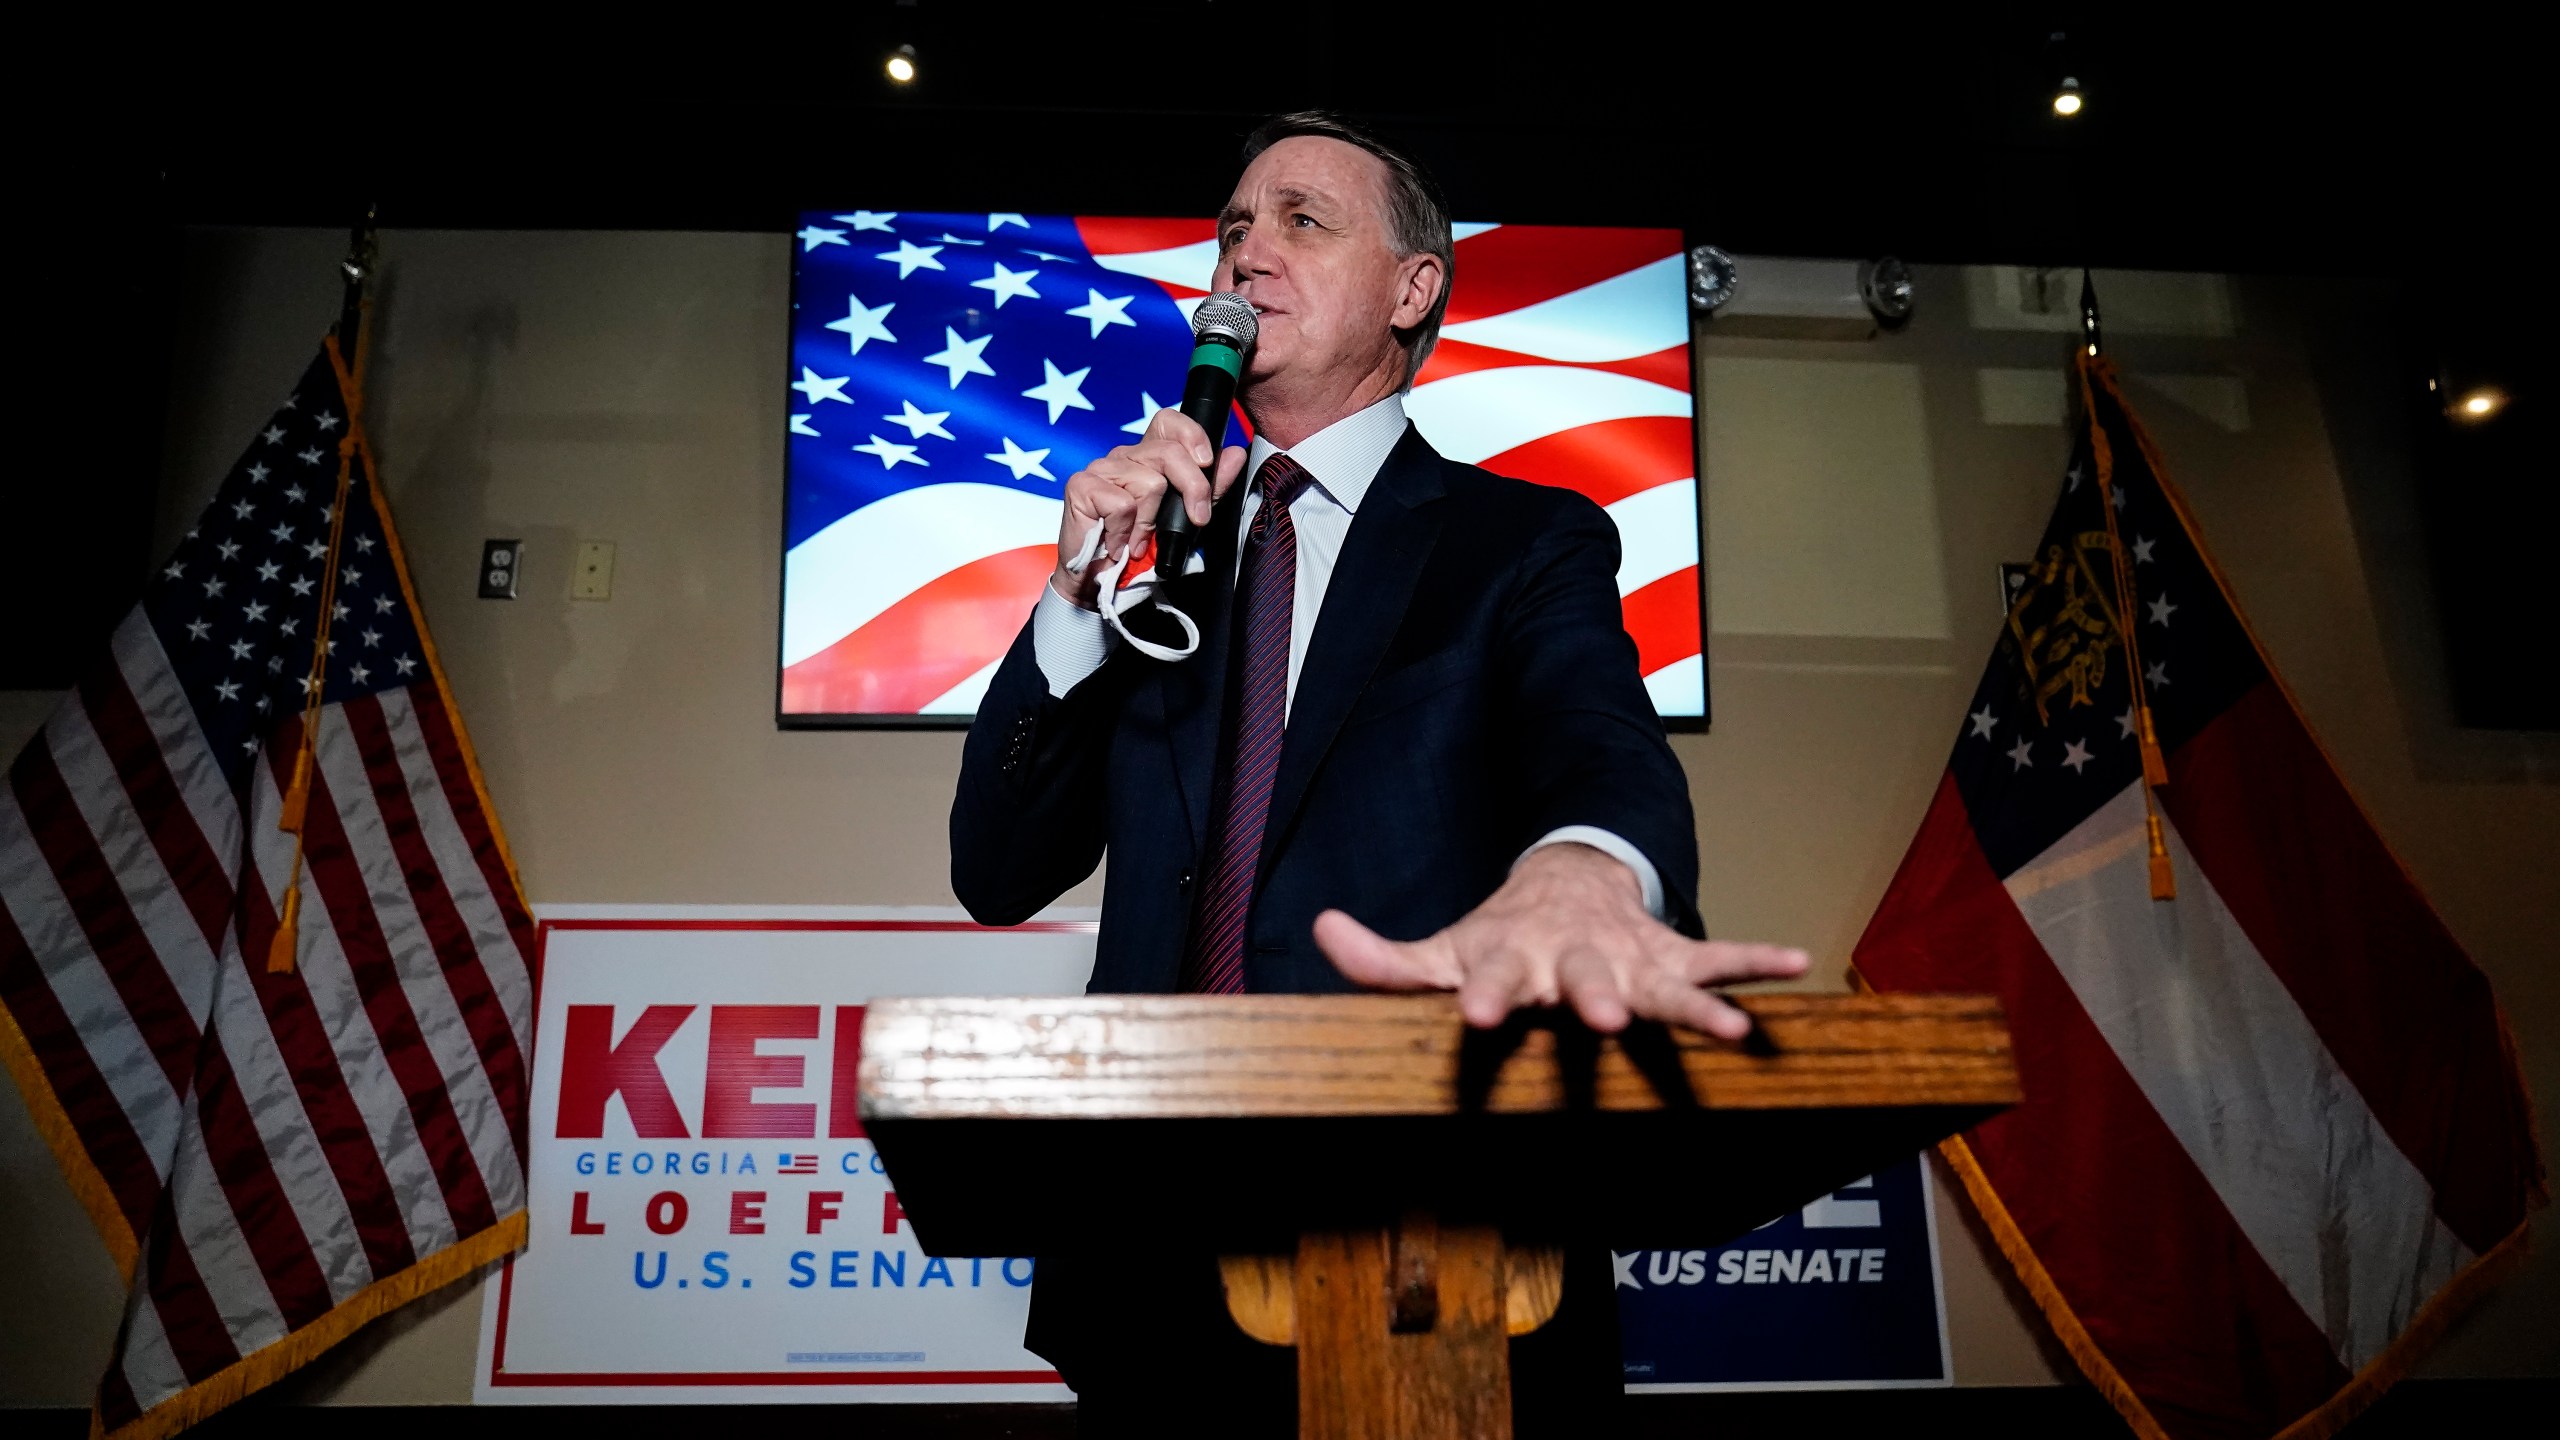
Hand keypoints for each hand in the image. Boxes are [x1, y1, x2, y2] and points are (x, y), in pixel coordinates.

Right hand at [1051, 409, 1249, 608]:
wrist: (1100, 584)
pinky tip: (1118, 543)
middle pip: (1168, 452)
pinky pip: (1122, 504)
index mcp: (1148, 458)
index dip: (1190, 434)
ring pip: (1150, 483)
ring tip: (1138, 541)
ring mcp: (1101, 468)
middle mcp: (1124, 457)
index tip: (1207, 463)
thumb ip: (1211, 488)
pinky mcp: (1081, 486)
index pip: (1168, 422)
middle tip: (1196, 519)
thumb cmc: (1139, 551)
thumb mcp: (1186, 521)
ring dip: (1149, 523)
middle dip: (1192, 488)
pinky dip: (1124, 532)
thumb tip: (1235, 454)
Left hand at [1313, 843, 1810, 1037]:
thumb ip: (1382, 958)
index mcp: (1512, 961)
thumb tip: (1322, 929)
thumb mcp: (1440, 948)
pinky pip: (1717, 957)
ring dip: (1693, 1003)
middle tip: (1609, 1024)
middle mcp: (1573, 959)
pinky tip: (1796, 963)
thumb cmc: (1498, 938)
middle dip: (1597, 1000)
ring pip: (1662, 982)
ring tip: (1731, 1029)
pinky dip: (1756, 962)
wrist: (1566, 882)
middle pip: (1586, 982)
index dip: (1487, 999)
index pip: (1493, 982)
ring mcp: (1627, 957)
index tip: (1483, 1020)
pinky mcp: (1670, 955)